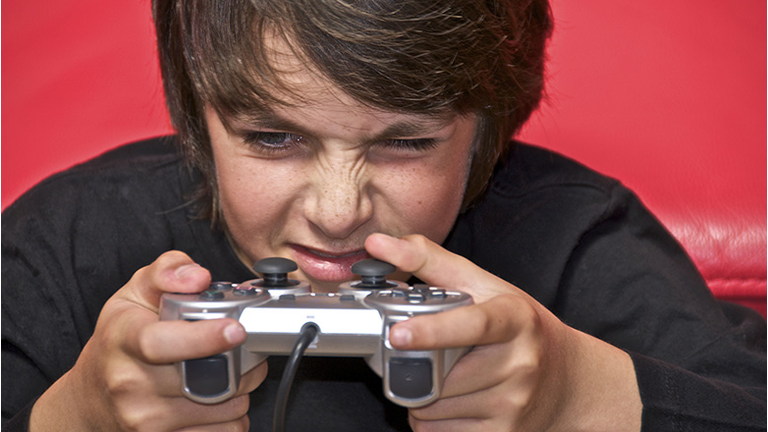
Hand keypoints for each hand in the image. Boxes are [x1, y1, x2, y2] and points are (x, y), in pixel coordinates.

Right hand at [29, 251, 266, 431]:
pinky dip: (233, 417)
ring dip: (242, 389)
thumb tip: (199, 276)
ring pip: (223, 408)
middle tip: (248, 349)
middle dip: (242, 362)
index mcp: (124, 340)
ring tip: (234, 373)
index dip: (204, 337)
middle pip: (205, 377)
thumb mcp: (134, 293)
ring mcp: (144, 419)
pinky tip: (223, 400)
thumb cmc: (118, 340)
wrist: (91, 397)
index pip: (161, 343)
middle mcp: (130, 383)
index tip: (236, 329)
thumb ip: (167, 271)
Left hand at [365, 234, 641, 431]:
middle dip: (416, 366)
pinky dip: (428, 419)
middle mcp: (519, 362)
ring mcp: (514, 402)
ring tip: (436, 374)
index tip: (398, 333)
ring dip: (419, 394)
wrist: (567, 378)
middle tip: (414, 351)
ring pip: (436, 408)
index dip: (433, 330)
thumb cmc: (519, 326)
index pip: (473, 325)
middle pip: (443, 374)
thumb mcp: (483, 284)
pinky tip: (445, 399)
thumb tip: (378, 244)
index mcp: (514, 318)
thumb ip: (428, 260)